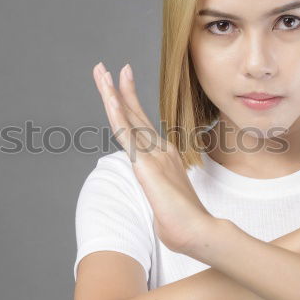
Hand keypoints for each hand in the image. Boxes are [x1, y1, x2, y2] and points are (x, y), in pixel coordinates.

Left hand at [92, 61, 214, 255]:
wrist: (199, 232)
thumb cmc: (184, 225)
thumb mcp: (167, 203)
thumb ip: (161, 195)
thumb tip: (163, 208)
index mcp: (164, 156)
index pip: (142, 123)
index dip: (129, 101)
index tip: (121, 82)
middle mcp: (160, 149)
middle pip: (133, 112)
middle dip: (116, 87)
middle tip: (104, 67)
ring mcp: (154, 153)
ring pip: (127, 116)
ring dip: (111, 92)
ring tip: (100, 70)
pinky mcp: (145, 163)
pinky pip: (126, 133)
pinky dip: (116, 112)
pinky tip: (108, 96)